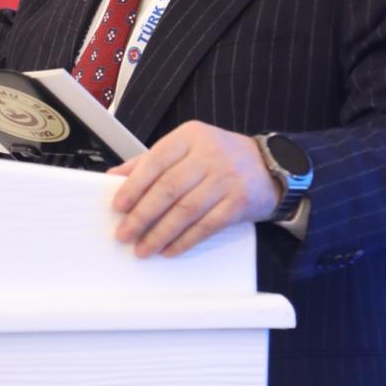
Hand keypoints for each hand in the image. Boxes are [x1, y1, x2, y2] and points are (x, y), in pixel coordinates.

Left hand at [108, 120, 278, 257]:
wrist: (270, 165)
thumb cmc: (220, 156)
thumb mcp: (186, 147)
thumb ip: (150, 160)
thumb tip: (115, 178)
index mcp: (190, 136)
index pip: (156, 160)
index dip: (135, 185)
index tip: (118, 206)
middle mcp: (208, 155)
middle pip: (169, 188)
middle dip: (143, 215)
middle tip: (125, 234)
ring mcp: (226, 179)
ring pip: (186, 210)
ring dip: (160, 233)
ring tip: (143, 247)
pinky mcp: (238, 203)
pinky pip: (207, 226)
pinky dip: (185, 240)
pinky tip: (169, 249)